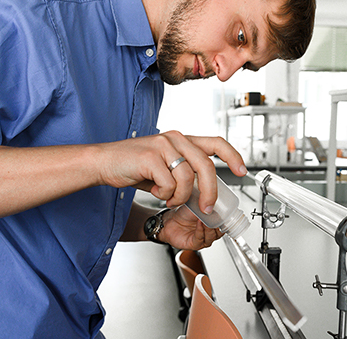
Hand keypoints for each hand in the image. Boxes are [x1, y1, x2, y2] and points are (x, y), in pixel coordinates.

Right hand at [97, 131, 246, 213]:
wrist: (104, 162)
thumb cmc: (134, 166)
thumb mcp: (164, 166)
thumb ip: (184, 173)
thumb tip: (204, 192)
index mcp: (182, 140)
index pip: (216, 142)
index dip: (233, 156)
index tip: (242, 171)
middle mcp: (175, 138)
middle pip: (206, 166)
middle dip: (210, 192)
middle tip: (206, 207)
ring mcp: (163, 145)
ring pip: (187, 178)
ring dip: (180, 197)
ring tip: (168, 198)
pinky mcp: (150, 156)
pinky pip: (169, 183)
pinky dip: (165, 195)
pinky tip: (156, 192)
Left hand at [158, 205, 222, 249]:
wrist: (170, 221)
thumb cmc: (184, 214)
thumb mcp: (198, 205)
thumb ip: (207, 203)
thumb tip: (214, 195)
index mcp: (213, 225)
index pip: (225, 225)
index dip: (228, 220)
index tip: (227, 213)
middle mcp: (209, 234)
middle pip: (220, 232)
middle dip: (219, 224)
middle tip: (217, 215)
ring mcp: (203, 240)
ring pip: (211, 236)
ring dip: (209, 227)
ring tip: (206, 218)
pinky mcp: (194, 244)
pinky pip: (200, 238)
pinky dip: (201, 230)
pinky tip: (200, 223)